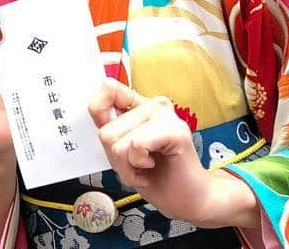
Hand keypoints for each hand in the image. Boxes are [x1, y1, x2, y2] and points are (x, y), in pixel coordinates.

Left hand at [89, 81, 255, 228]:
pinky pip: (135, 146)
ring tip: (146, 168)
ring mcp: (165, 115)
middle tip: (138, 165)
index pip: (108, 88)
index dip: (99, 110)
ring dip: (127, 167)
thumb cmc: (158, 178)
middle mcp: (153, 105)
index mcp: (140, 106)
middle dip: (117, 159)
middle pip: (107, 131)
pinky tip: (151, 167)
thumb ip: (112, 130)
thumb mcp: (123, 153)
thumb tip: (98, 112)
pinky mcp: (175, 130)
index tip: (112, 138)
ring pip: (118, 142)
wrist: (190, 200)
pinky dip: (137, 166)